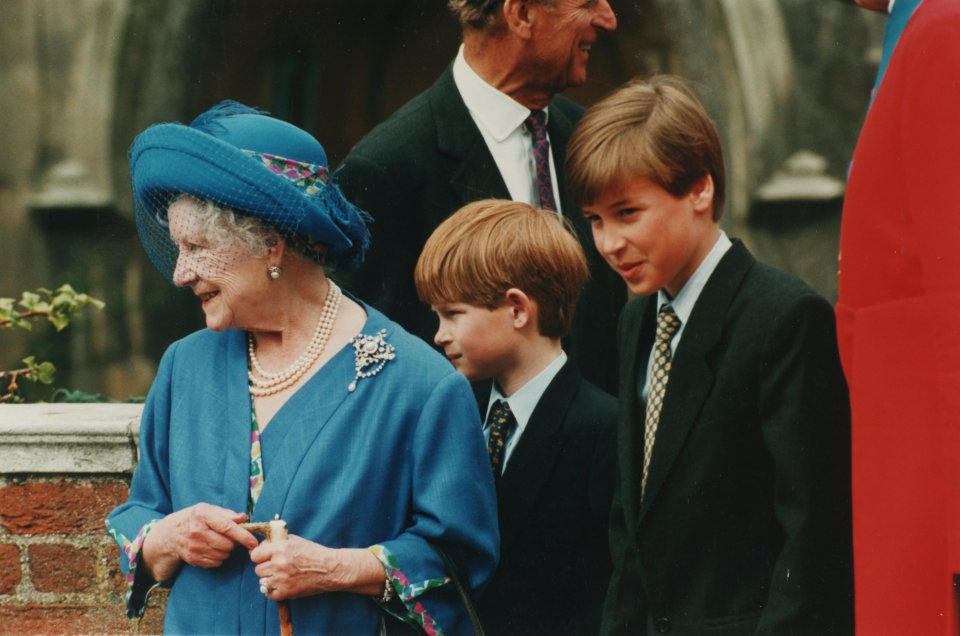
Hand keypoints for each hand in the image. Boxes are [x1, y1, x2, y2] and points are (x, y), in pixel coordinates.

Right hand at [143, 503, 257, 581]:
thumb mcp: (207, 510)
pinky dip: (218, 558)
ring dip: (226, 551)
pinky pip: (215, 562)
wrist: (169, 534)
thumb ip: (227, 514)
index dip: (243, 536)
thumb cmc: (193, 519)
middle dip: (233, 543)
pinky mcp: (192, 559)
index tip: (254, 542)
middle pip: (227, 544)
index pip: (228, 527)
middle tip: (228, 538)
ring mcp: (194, 547)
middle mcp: (197, 531)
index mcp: (203, 515)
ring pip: (223, 555)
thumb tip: (243, 518)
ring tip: (218, 543)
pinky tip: (211, 550)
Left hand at [251, 535, 384, 599]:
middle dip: (266, 567)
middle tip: (277, 566)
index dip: (260, 556)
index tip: (265, 557)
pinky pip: (268, 594)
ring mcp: (281, 579)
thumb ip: (276, 541)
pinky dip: (274, 590)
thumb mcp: (294, 540)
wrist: (329, 569)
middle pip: (258, 569)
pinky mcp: (286, 592)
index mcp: (280, 548)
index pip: (255, 555)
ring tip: (281, 575)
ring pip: (262, 581)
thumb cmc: (313, 552)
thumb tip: (261, 545)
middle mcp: (279, 564)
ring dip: (270, 579)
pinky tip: (282, 584)